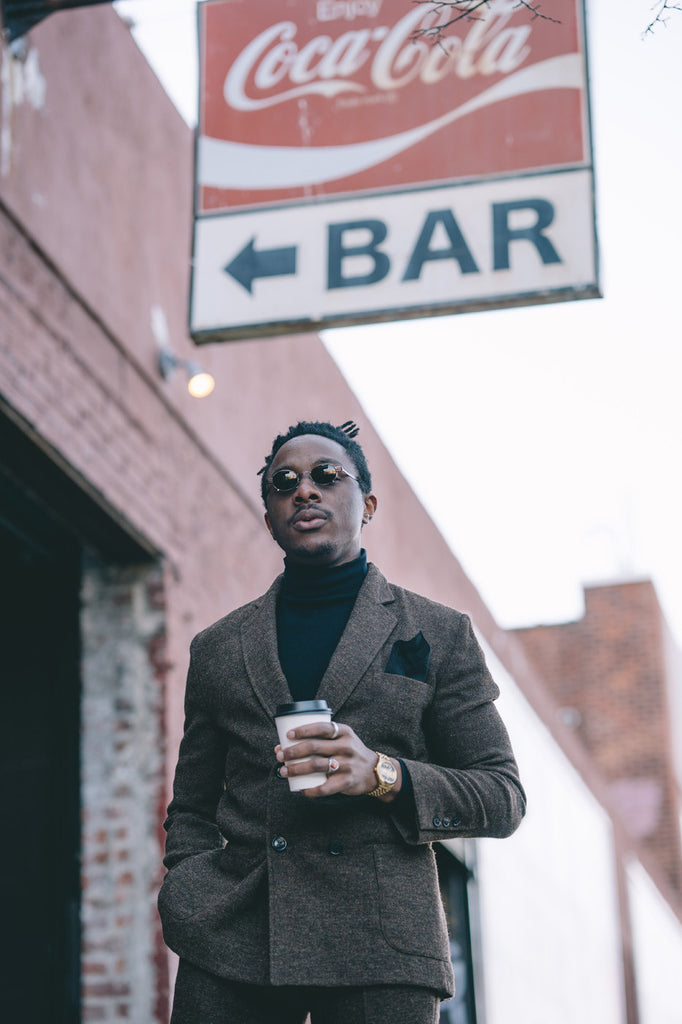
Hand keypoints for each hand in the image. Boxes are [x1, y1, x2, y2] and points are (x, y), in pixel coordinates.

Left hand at [274, 720, 401, 799]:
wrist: (374, 771)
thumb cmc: (350, 753)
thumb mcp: (343, 739)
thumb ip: (320, 739)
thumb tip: (284, 745)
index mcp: (344, 732)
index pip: (321, 728)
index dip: (303, 730)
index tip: (288, 735)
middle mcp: (346, 747)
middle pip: (315, 747)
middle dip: (293, 751)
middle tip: (280, 755)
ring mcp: (347, 764)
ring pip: (316, 766)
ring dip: (296, 769)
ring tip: (284, 770)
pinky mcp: (347, 781)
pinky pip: (325, 787)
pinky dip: (311, 790)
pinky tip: (301, 790)